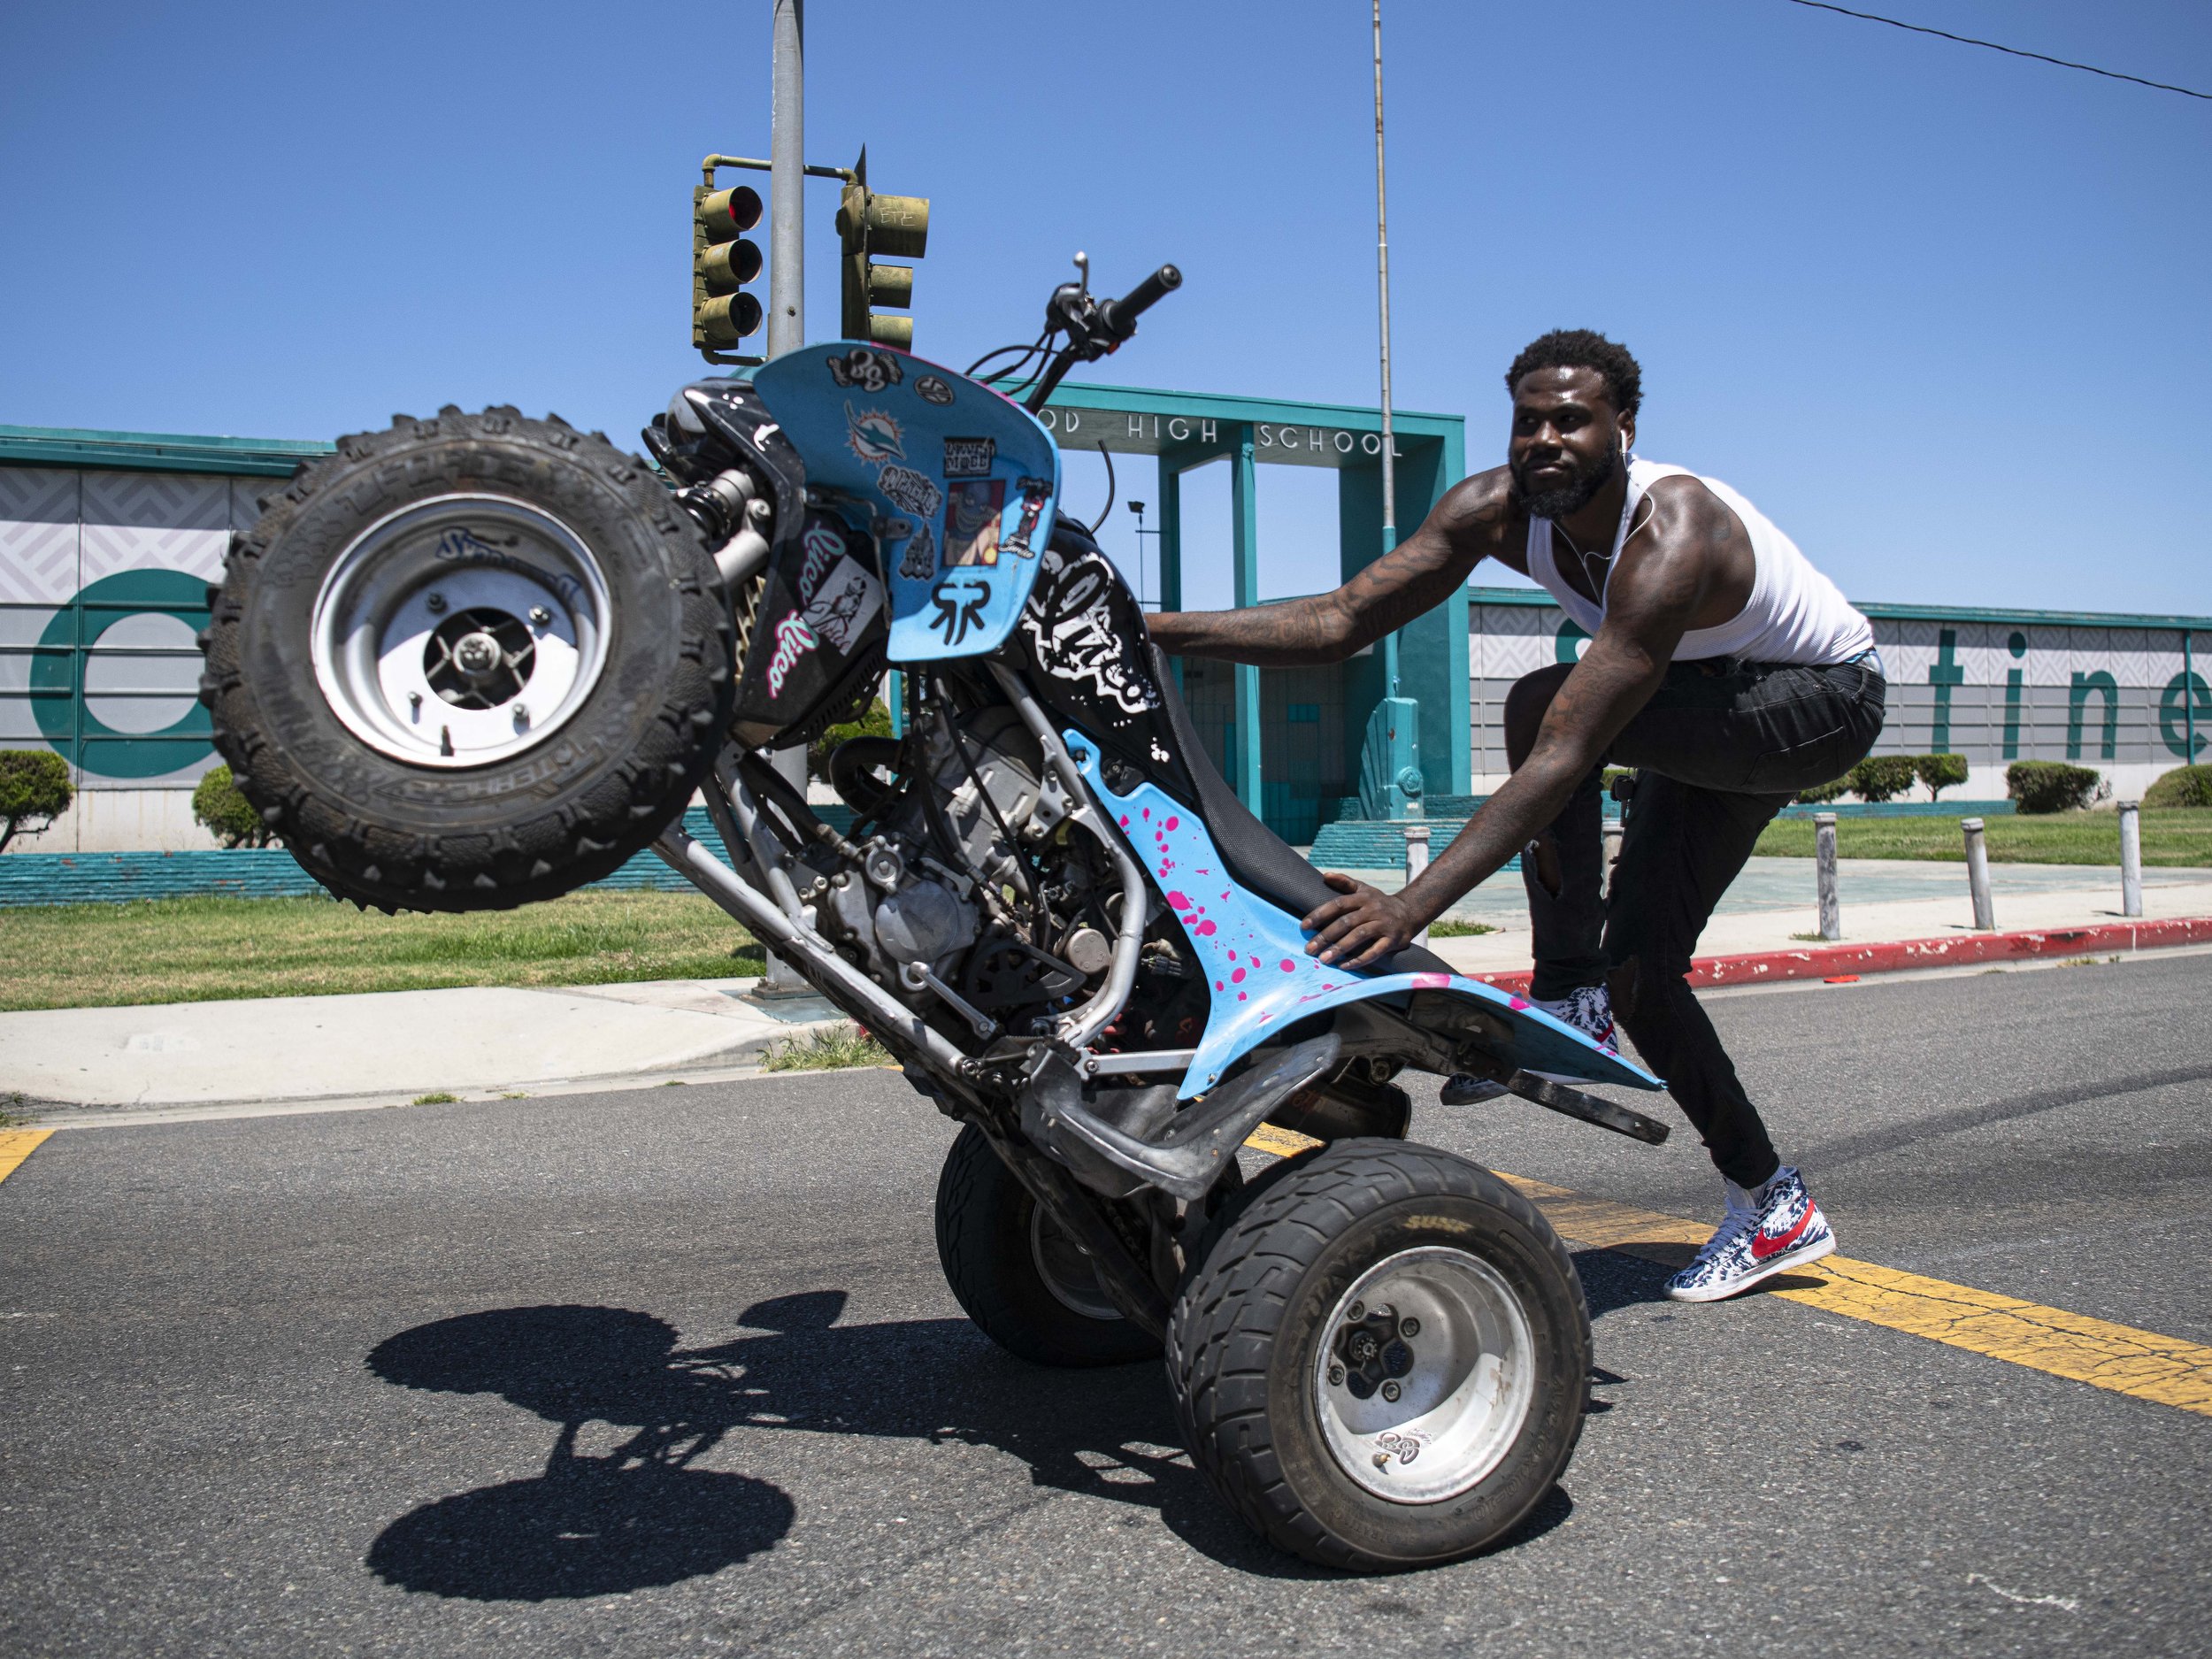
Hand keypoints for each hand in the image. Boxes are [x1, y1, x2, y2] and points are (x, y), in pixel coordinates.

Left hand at [1301, 872, 1419, 970]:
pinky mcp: (1392, 940)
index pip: (1338, 904)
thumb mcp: (1364, 889)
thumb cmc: (1380, 903)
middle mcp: (1372, 910)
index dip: (1320, 914)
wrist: (1410, 912)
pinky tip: (1344, 966)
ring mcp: (1383, 925)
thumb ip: (1344, 882)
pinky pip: (1375, 951)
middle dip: (1326, 936)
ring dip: (1340, 948)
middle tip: (1309, 949)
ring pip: (1359, 936)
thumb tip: (1325, 875)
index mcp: (1363, 898)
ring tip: (1323, 959)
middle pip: (1346, 922)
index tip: (1304, 926)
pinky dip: (1359, 959)